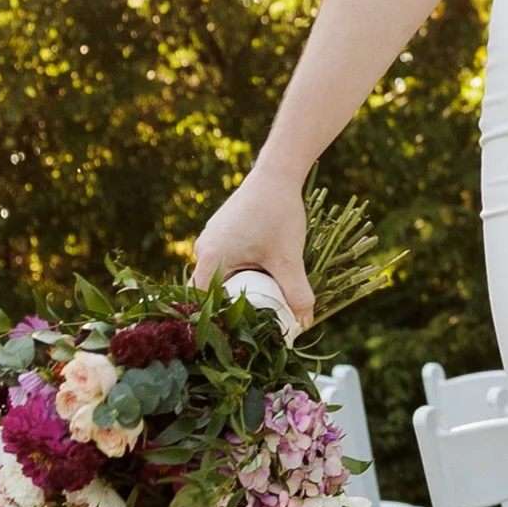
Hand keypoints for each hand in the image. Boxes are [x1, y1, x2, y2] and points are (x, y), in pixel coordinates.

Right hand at [191, 167, 313, 327]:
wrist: (277, 174)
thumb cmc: (279, 213)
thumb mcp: (289, 258)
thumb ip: (296, 293)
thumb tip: (304, 324)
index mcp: (210, 258)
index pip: (205, 303)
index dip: (220, 321)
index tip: (242, 333)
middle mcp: (203, 249)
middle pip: (212, 291)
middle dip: (233, 307)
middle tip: (257, 323)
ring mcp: (210, 238)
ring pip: (220, 275)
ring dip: (238, 289)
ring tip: (263, 302)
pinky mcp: (221, 231)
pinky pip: (225, 261)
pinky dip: (240, 272)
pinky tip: (261, 277)